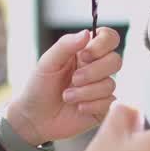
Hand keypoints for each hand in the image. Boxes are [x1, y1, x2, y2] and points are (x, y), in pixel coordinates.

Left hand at [6, 28, 122, 143]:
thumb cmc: (39, 86)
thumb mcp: (47, 62)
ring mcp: (100, 88)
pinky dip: (92, 105)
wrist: (34, 118)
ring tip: (67, 96)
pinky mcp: (103, 108)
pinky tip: (78, 108)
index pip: (109, 38)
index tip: (84, 55)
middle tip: (74, 79)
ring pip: (110, 84)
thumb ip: (66, 45)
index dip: (102, 44)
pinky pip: (109, 103)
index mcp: (85, 52)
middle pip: (115, 60)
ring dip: (86, 91)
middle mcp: (96, 68)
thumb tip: (87, 32)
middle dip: (93, 71)